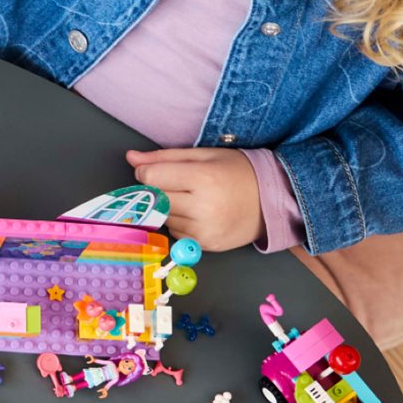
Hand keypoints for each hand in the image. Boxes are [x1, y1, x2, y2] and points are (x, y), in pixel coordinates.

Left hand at [126, 147, 262, 251]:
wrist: (272, 200)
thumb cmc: (238, 172)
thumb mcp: (203, 155)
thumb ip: (164, 157)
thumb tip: (131, 158)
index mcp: (203, 178)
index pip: (152, 178)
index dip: (146, 173)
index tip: (154, 170)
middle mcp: (203, 207)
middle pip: (156, 200)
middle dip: (157, 191)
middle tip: (176, 184)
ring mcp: (205, 230)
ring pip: (164, 219)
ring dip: (169, 209)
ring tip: (192, 198)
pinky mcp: (207, 246)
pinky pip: (177, 234)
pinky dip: (181, 223)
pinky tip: (199, 213)